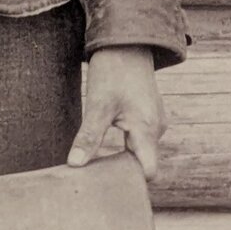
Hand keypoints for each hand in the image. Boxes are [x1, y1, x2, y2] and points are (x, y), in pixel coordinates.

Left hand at [67, 44, 166, 180]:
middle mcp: (156, 128)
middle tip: (95, 181)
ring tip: (96, 167)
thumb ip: (89, 137)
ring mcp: (154, 121)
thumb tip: (75, 165)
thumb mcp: (97, 105)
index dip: (130, 182)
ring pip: (139, 151)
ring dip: (121, 159)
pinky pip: (138, 139)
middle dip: (122, 173)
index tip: (106, 187)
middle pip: (143, 163)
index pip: (148, 171)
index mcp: (148, 129)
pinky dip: (124, 146)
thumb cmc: (113, 72)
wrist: (125, 42)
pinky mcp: (147, 115)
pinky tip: (103, 148)